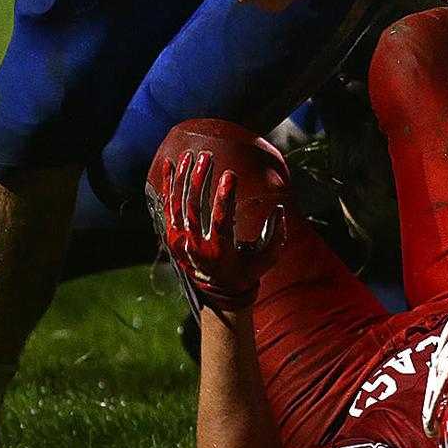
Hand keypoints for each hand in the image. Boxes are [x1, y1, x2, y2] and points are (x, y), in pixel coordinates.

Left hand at [159, 150, 283, 311]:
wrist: (220, 292)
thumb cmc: (247, 271)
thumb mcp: (267, 259)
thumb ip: (276, 235)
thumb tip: (279, 209)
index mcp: (220, 251)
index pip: (220, 220)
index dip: (224, 196)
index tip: (230, 173)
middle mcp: (196, 246)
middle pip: (194, 208)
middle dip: (199, 179)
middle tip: (207, 156)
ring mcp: (182, 241)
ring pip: (178, 205)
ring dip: (183, 178)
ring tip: (190, 155)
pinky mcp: (173, 236)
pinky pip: (168, 206)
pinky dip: (168, 185)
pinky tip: (170, 164)